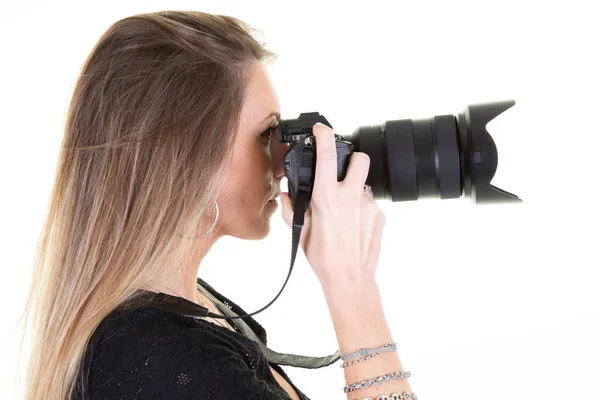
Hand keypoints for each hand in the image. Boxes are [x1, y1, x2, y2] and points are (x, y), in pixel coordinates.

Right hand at [280, 122, 385, 286]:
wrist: (349, 278)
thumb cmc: (323, 258)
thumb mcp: (300, 231)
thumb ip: (290, 209)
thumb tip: (286, 195)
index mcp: (326, 197)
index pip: (326, 154)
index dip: (324, 134)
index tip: (321, 130)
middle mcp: (350, 196)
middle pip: (360, 159)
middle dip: (352, 159)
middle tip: (342, 172)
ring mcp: (368, 205)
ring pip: (363, 184)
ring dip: (354, 191)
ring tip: (344, 212)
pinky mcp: (379, 216)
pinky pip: (370, 204)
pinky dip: (360, 210)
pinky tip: (353, 225)